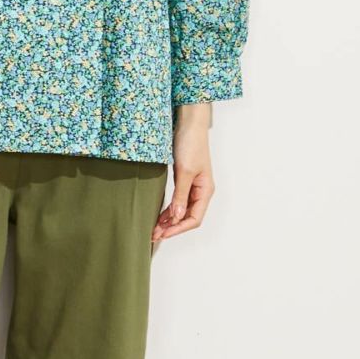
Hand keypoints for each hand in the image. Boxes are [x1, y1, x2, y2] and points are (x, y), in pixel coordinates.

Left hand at [152, 103, 214, 244]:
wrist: (188, 123)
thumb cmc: (191, 144)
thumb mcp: (184, 172)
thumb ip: (180, 196)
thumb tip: (176, 217)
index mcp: (205, 191)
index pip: (194, 219)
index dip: (179, 229)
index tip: (163, 233)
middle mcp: (201, 192)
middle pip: (187, 218)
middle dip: (171, 228)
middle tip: (154, 235)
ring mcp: (192, 187)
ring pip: (181, 211)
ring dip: (168, 221)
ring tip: (153, 229)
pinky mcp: (183, 182)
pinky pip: (177, 202)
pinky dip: (168, 211)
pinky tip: (158, 217)